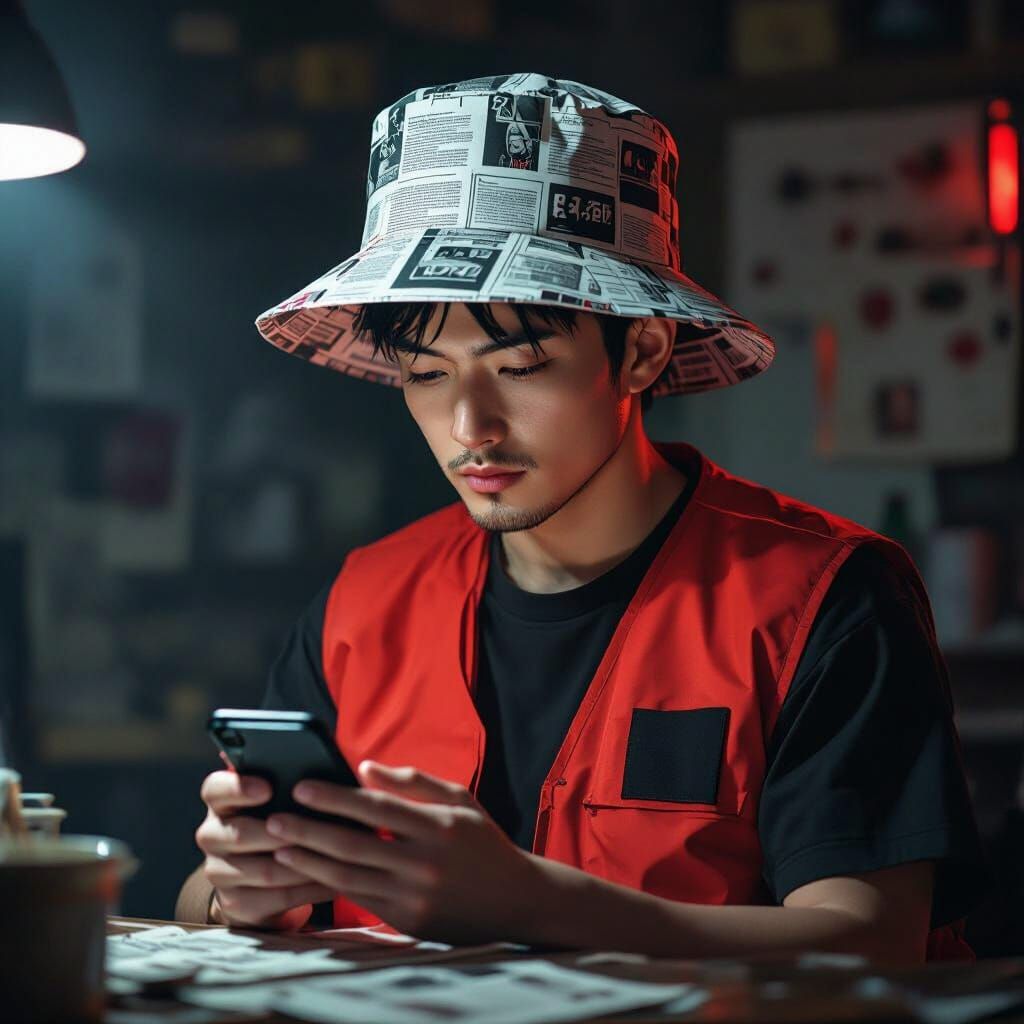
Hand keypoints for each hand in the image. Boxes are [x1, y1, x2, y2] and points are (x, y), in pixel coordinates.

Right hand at [195, 763, 335, 929]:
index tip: (267, 788)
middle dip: (280, 833)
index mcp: (220, 802)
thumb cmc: (275, 820)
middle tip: (310, 830)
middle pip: (239, 834)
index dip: (240, 788)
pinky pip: (275, 898)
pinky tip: (332, 880)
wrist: (257, 878)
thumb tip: (322, 759)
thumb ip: (286, 778)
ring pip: (263, 870)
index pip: (216, 789)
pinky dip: (307, 889)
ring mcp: (218, 871)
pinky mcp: (235, 902)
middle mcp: (212, 834)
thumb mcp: (275, 798)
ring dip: (302, 864)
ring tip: (334, 856)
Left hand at [265, 761, 545, 942]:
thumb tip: (364, 768)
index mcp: (439, 827)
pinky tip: (307, 870)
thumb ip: (413, 781)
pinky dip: (329, 884)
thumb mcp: (459, 800)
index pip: (375, 809)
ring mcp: (415, 895)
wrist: (513, 900)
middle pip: (353, 844)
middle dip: (308, 830)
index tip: (302, 787)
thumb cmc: (481, 841)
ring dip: (310, 860)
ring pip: (349, 876)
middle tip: (273, 818)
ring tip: (279, 846)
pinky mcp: (408, 919)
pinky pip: (360, 899)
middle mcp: (425, 863)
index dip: (335, 797)